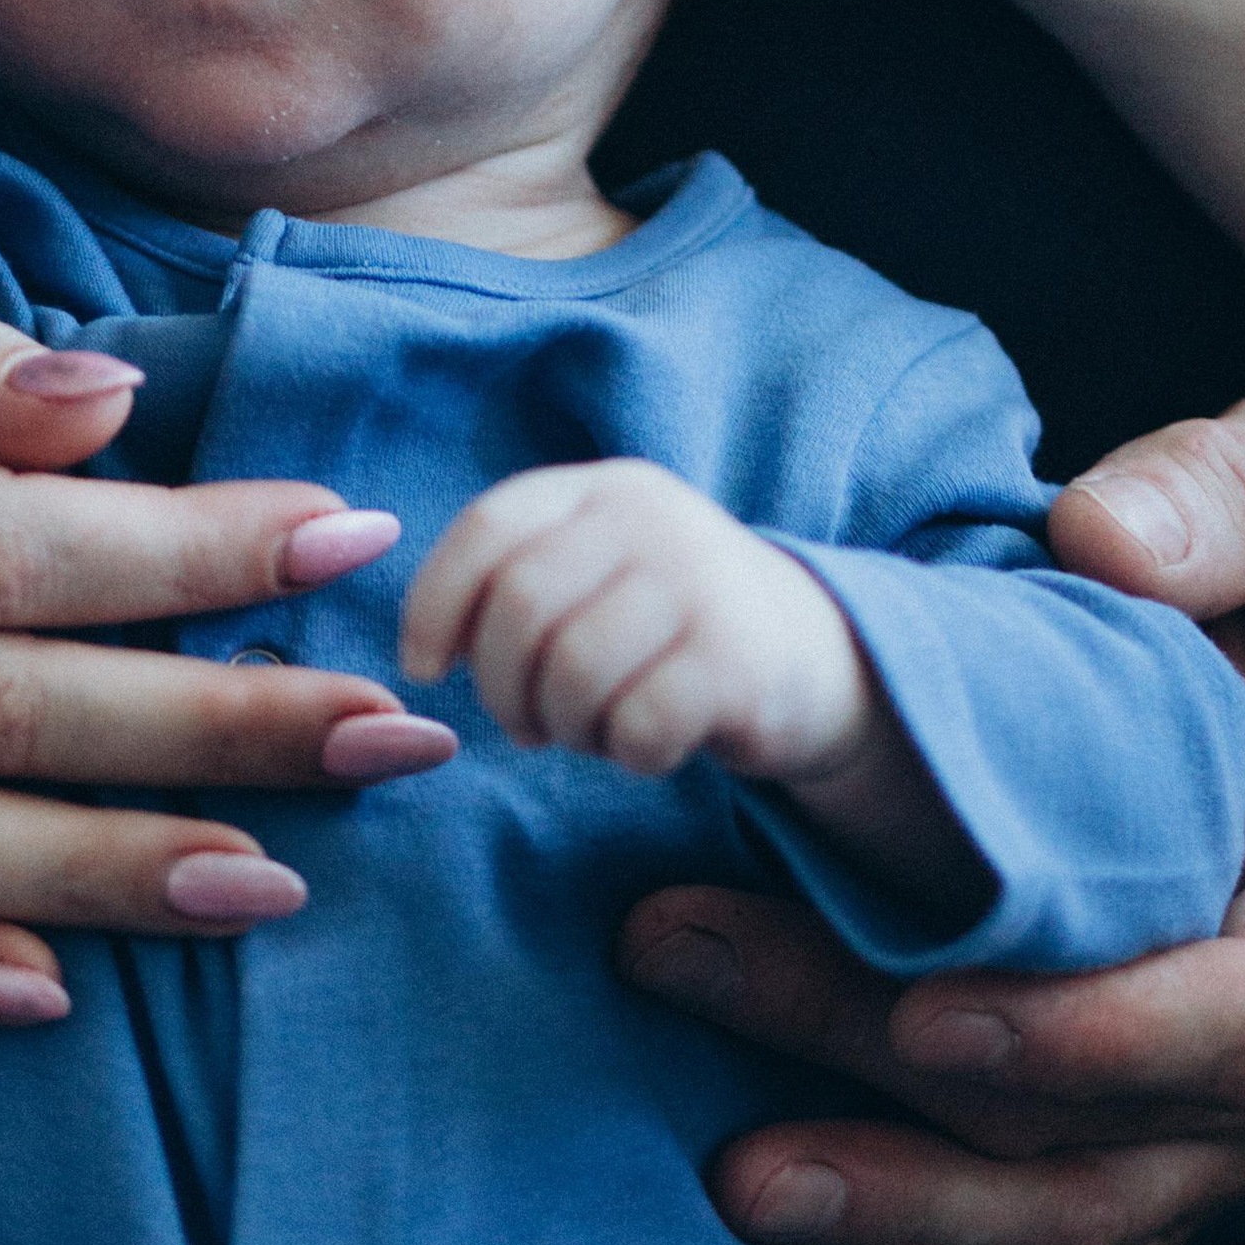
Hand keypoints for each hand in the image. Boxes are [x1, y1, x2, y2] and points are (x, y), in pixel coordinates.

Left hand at [403, 461, 865, 775]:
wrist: (822, 657)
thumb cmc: (672, 627)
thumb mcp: (598, 572)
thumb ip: (516, 582)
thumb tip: (423, 656)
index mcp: (602, 488)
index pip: (487, 530)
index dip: (434, 605)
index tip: (424, 667)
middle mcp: (652, 520)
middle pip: (518, 612)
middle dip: (500, 688)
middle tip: (527, 724)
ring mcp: (701, 584)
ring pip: (571, 675)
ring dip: (565, 727)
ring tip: (594, 730)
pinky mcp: (738, 661)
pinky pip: (635, 727)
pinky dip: (626, 755)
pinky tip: (651, 746)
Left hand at [613, 394, 1244, 1244]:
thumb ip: (1232, 492)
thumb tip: (1109, 544)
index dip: (1096, 1033)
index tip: (927, 1004)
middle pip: (1128, 1137)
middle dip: (922, 1110)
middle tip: (705, 1006)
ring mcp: (1224, 1128)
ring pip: (1085, 1236)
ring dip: (909, 1223)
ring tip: (738, 1184)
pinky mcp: (1145, 1167)